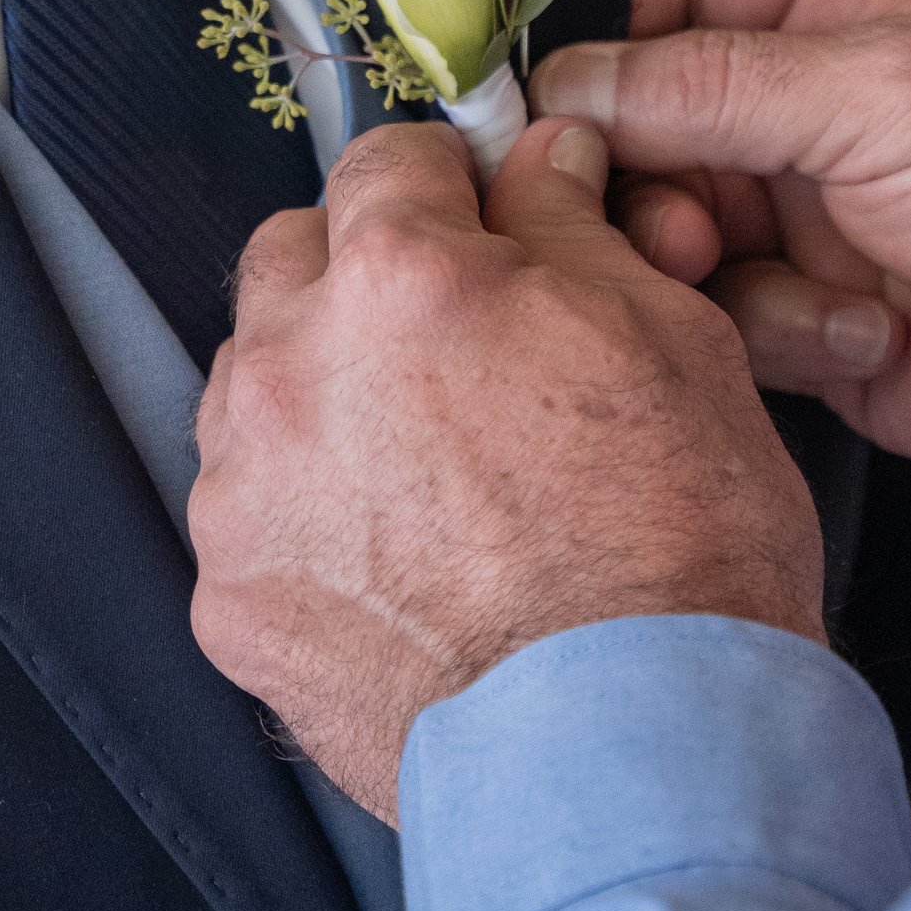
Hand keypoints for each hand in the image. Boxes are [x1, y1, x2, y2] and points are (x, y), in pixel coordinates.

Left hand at [188, 118, 827, 822]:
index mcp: (400, 277)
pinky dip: (308, 517)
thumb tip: (543, 163)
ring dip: (323, 392)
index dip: (449, 183)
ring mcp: (245, 494)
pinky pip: (251, 516)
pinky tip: (398, 559)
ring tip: (428, 462)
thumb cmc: (679, 543)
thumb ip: (571, 228)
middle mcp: (293, 369)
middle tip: (456, 336)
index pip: (386, 160)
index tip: (480, 216)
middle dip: (364, 274)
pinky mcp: (231, 604)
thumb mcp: (669, 336)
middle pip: (292, 259)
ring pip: (256, 386)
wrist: (639, 749)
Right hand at [534, 0, 910, 516]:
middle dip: (628, 162)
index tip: (528, 68)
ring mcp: (825, 216)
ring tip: (721, 275)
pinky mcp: (830, 323)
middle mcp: (826, 104)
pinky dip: (773, 333)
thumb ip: (714, 83)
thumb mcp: (887, 92)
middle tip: (629, 204)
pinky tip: (856, 336)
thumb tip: (572, 83)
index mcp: (852, 4)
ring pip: (675, 224)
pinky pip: (732, 321)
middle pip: (654, 110)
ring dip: (688, 257)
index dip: (599, 7)